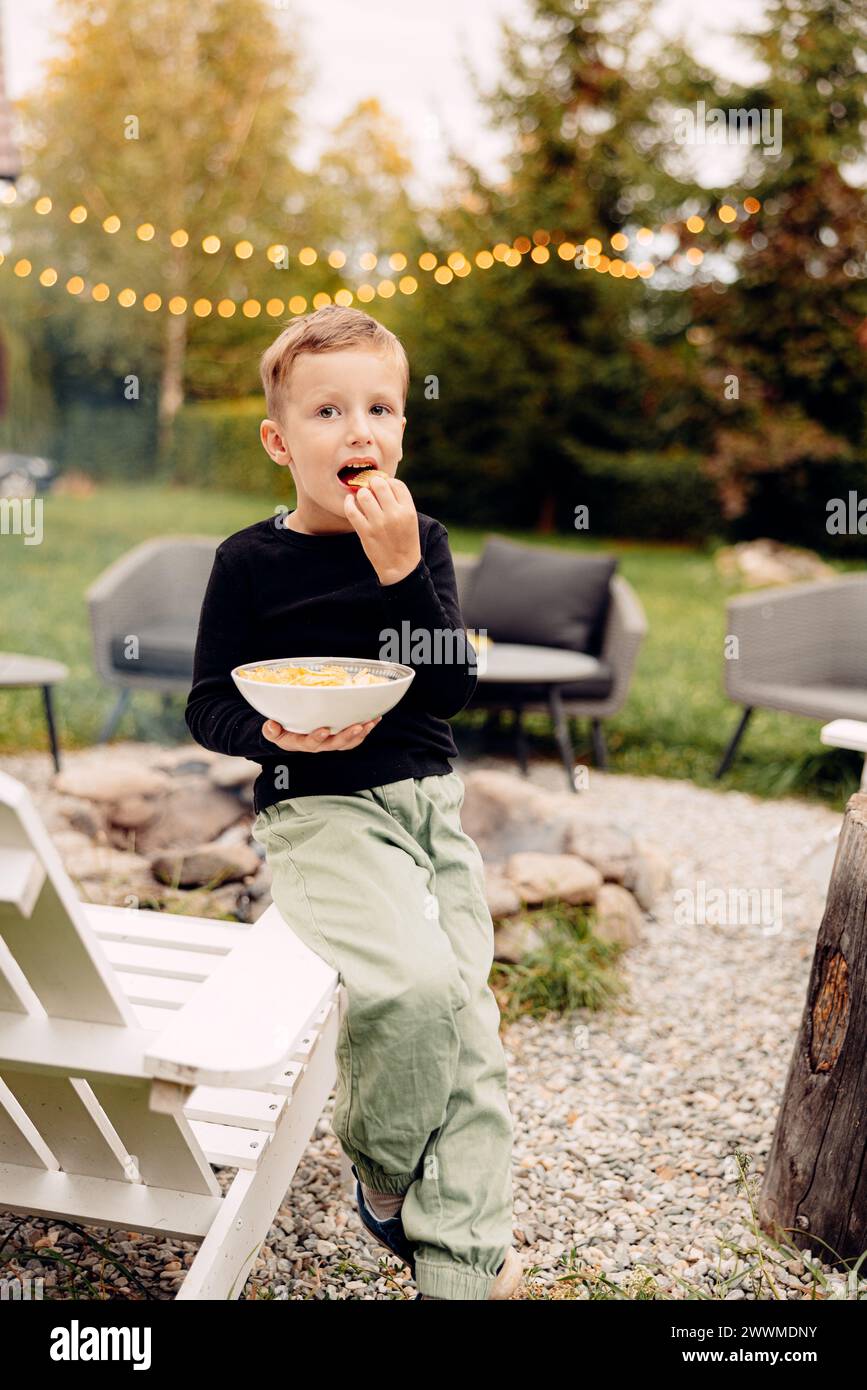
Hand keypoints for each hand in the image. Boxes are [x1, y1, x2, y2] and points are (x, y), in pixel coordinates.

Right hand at [262, 716, 381, 751]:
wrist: (289, 735)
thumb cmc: (281, 730)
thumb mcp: (272, 731)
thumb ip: (271, 730)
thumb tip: (270, 725)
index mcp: (301, 743)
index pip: (310, 743)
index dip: (317, 738)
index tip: (324, 730)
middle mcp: (319, 745)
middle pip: (335, 744)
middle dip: (347, 735)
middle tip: (358, 726)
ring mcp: (331, 742)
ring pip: (348, 742)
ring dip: (361, 732)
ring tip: (371, 721)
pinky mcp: (340, 738)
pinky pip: (355, 737)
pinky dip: (365, 729)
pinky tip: (375, 718)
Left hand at [343, 472, 421, 584]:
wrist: (400, 567)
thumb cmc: (404, 540)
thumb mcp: (410, 519)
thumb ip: (399, 501)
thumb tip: (379, 482)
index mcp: (408, 510)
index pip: (396, 483)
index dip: (387, 482)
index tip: (383, 487)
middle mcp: (394, 515)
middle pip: (379, 484)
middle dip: (372, 484)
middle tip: (370, 489)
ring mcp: (379, 523)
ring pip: (364, 495)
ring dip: (361, 494)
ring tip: (362, 499)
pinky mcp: (365, 532)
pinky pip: (351, 510)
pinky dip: (348, 502)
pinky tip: (350, 501)